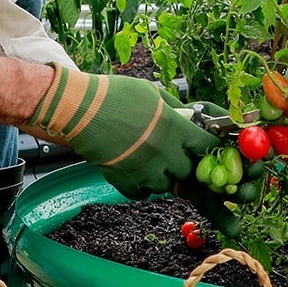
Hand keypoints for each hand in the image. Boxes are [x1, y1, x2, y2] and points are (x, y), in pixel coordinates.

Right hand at [30, 68, 218, 199]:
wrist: (80, 109)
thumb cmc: (114, 95)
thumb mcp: (152, 93)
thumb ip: (173, 107)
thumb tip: (188, 115)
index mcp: (174, 128)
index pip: (206, 147)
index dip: (208, 148)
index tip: (204, 149)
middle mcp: (165, 153)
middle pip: (187, 172)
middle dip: (182, 164)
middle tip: (171, 155)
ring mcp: (145, 170)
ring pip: (165, 185)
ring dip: (160, 176)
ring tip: (147, 160)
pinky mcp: (126, 182)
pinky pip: (141, 193)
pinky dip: (139, 186)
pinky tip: (132, 170)